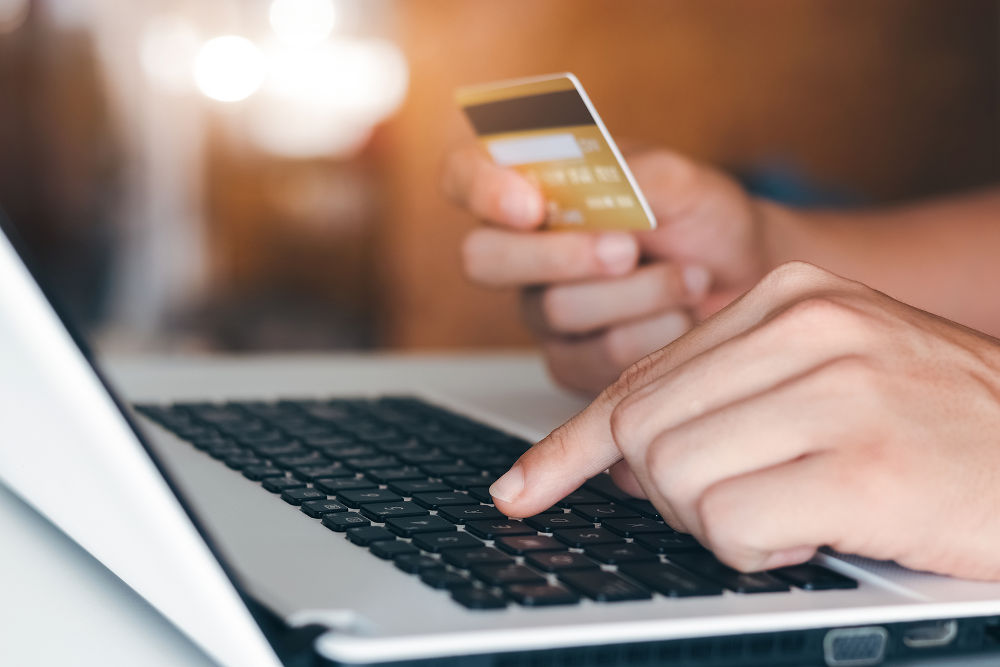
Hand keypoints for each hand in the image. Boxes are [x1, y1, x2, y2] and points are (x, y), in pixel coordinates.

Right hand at [442, 144, 769, 394]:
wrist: (747, 279)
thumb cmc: (705, 218)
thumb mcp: (678, 178)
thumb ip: (629, 175)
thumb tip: (593, 185)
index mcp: (535, 185)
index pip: (465, 175)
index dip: (481, 189)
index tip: (530, 204)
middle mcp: (524, 249)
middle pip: (482, 258)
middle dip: (558, 255)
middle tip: (625, 249)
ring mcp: (542, 310)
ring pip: (554, 310)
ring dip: (637, 293)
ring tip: (689, 277)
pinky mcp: (571, 362)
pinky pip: (590, 358)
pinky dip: (650, 335)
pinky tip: (679, 315)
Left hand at [488, 262, 999, 579]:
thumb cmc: (938, 428)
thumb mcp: (825, 379)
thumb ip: (722, 396)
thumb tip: (614, 452)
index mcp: (789, 297)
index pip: (640, 379)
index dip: (570, 447)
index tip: (523, 489)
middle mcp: (809, 328)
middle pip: (644, 433)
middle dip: (668, 491)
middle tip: (743, 500)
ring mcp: (839, 392)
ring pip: (678, 481)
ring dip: (721, 523)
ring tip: (796, 511)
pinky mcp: (865, 466)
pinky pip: (735, 528)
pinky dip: (759, 550)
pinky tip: (819, 532)